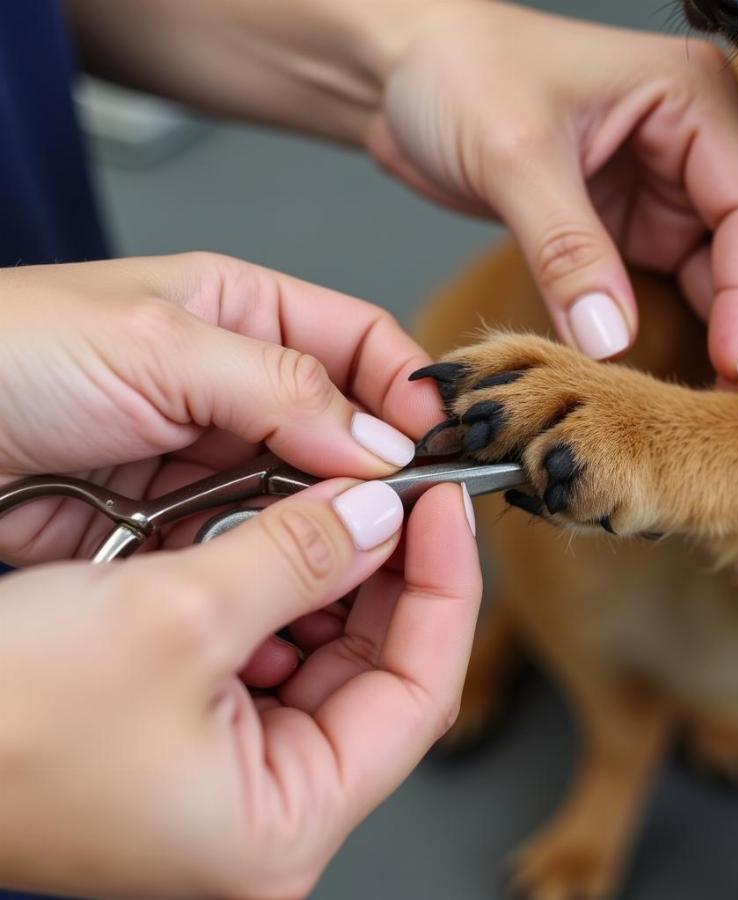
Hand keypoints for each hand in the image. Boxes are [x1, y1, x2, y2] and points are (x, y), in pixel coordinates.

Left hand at [0, 253, 443, 564]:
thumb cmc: (8, 352)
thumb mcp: (159, 343)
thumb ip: (283, 389)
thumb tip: (380, 442)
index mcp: (242, 311)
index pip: (361, 344)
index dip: (406, 390)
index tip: (434, 446)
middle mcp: (236, 385)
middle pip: (341, 428)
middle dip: (373, 473)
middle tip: (403, 520)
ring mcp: (208, 456)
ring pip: (302, 493)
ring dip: (325, 526)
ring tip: (348, 558)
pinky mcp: (177, 519)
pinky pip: (250, 542)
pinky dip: (272, 565)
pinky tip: (288, 585)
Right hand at [0, 478, 481, 897]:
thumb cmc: (3, 715)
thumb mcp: (175, 614)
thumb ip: (298, 557)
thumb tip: (378, 515)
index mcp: (284, 823)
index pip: (423, 694)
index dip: (446, 588)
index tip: (446, 506)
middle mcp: (268, 808)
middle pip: (379, 668)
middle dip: (390, 572)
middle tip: (398, 492)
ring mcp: (232, 770)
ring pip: (326, 651)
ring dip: (333, 570)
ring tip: (335, 502)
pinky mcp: (194, 731)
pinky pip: (270, 647)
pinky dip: (280, 585)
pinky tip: (272, 536)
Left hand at [368, 5, 737, 392]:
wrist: (405, 77)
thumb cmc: (459, 74)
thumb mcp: (514, 157)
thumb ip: (567, 250)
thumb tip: (611, 340)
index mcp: (690, 96)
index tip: (730, 360)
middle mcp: (692, 136)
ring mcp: (664, 181)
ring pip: (730, 262)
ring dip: (733, 322)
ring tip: (722, 390)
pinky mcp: (628, 219)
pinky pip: (679, 276)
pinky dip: (690, 318)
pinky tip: (685, 361)